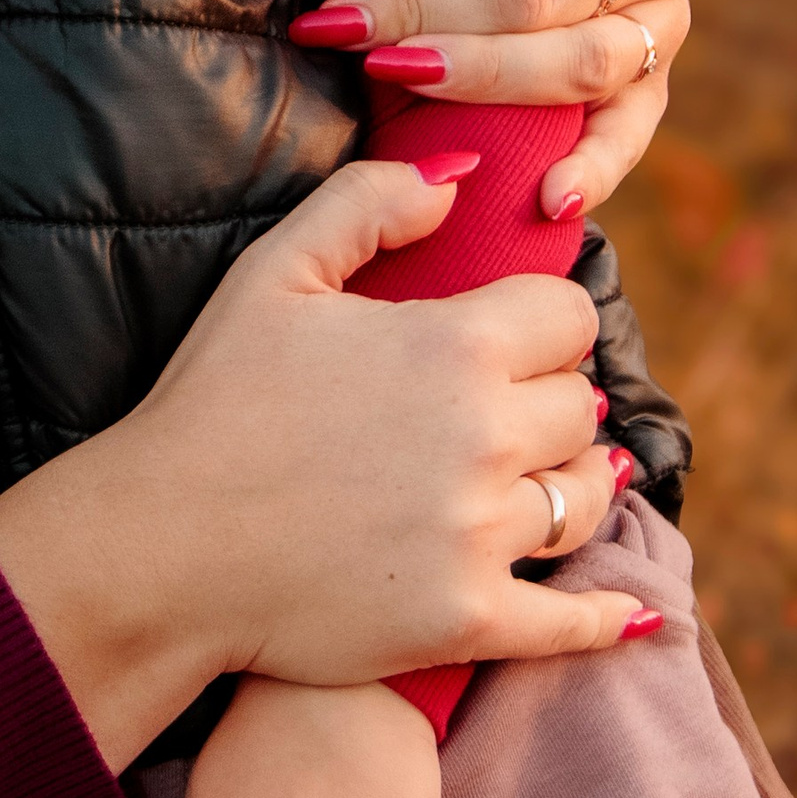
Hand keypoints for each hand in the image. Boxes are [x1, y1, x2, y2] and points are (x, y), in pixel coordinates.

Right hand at [0, 157, 642, 775]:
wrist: (162, 546)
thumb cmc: (213, 399)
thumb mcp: (272, 273)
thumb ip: (369, 203)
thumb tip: (459, 175)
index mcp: (451, 347)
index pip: (568, 316)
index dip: (540, 317)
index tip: (507, 331)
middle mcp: (485, 440)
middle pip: (580, 404)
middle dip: (548, 396)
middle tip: (498, 405)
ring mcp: (481, 538)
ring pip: (583, 498)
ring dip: (570, 481)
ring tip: (542, 478)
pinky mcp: (466, 621)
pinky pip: (569, 622)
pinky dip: (605, 617)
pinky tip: (634, 612)